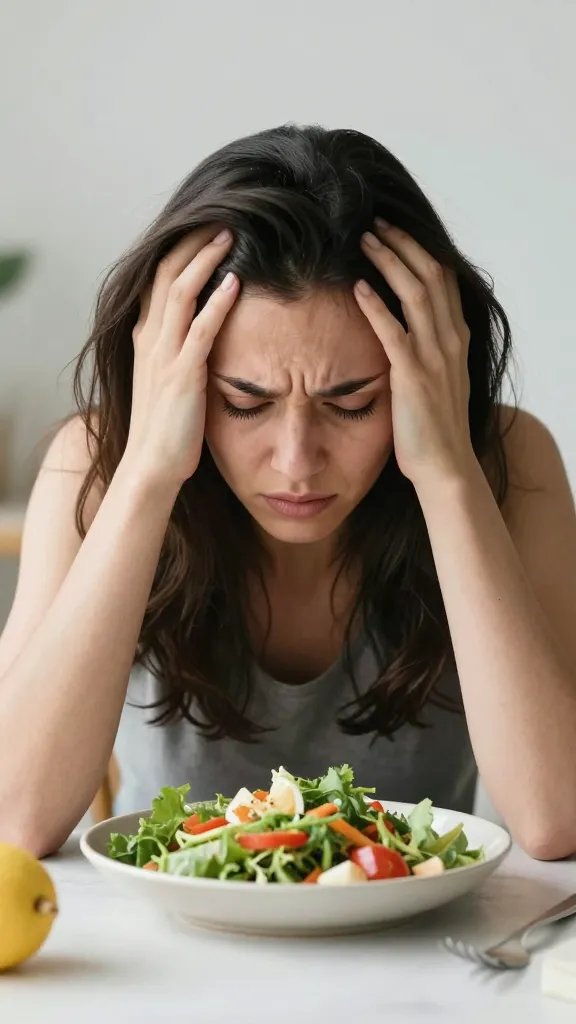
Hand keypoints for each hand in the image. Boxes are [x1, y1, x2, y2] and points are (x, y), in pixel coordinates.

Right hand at [124, 225, 238, 488]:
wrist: (151, 466)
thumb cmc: (166, 428)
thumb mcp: (167, 379)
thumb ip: (181, 349)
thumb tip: (207, 329)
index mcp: (145, 337)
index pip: (158, 277)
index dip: (180, 248)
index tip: (205, 226)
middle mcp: (149, 339)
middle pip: (166, 272)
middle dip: (192, 241)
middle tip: (220, 215)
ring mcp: (163, 355)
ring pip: (179, 292)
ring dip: (205, 260)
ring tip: (229, 234)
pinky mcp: (182, 376)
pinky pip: (200, 330)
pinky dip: (217, 303)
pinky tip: (236, 282)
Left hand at [354, 219, 476, 488]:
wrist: (445, 466)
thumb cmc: (434, 429)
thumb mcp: (437, 380)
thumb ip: (425, 352)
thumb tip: (402, 333)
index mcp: (455, 339)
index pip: (443, 280)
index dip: (420, 251)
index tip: (395, 232)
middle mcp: (450, 341)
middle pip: (431, 274)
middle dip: (403, 244)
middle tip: (375, 224)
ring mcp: (434, 356)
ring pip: (416, 292)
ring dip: (390, 261)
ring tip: (364, 241)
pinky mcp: (413, 376)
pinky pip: (394, 331)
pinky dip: (377, 306)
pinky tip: (359, 287)